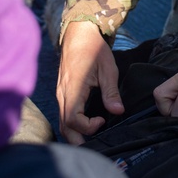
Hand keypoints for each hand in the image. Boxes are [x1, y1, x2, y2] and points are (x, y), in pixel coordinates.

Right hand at [56, 21, 123, 144]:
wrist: (78, 34)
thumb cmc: (94, 49)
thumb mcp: (108, 68)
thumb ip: (111, 91)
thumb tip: (118, 111)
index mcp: (72, 89)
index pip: (73, 120)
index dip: (88, 127)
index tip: (103, 120)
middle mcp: (62, 94)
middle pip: (64, 127)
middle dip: (78, 140)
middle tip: (96, 143)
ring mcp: (60, 93)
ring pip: (62, 122)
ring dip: (74, 134)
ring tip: (92, 137)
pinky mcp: (61, 92)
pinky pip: (63, 114)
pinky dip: (72, 124)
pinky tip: (85, 125)